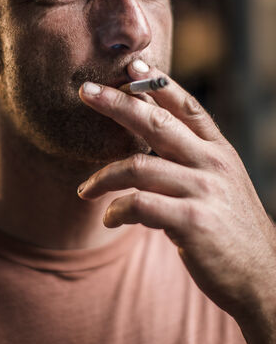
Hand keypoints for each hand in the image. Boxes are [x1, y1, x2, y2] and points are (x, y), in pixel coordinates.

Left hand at [78, 67, 275, 322]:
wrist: (262, 277)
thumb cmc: (230, 228)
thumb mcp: (221, 184)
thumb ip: (192, 159)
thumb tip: (148, 140)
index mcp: (219, 150)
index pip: (186, 106)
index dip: (157, 84)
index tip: (131, 66)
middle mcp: (213, 163)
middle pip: (157, 122)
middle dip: (118, 103)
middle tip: (85, 91)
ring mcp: (204, 190)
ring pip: (139, 166)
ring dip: (104, 177)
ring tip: (85, 190)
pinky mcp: (193, 222)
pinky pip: (140, 205)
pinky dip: (117, 210)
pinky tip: (109, 218)